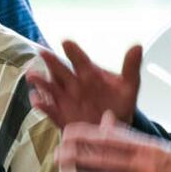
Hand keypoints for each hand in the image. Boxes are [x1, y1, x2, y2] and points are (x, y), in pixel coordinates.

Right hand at [27, 40, 141, 128]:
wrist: (114, 128)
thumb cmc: (120, 104)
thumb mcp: (129, 87)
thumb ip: (131, 67)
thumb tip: (137, 46)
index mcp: (89, 73)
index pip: (80, 59)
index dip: (73, 51)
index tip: (66, 43)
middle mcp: (74, 83)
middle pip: (59, 69)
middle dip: (50, 61)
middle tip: (42, 52)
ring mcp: (65, 99)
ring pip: (50, 87)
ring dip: (40, 81)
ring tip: (33, 76)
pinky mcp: (61, 115)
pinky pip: (49, 109)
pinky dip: (42, 105)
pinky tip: (37, 101)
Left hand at [57, 111, 170, 171]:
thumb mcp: (155, 146)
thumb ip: (127, 135)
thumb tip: (105, 120)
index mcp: (142, 147)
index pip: (107, 137)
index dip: (83, 135)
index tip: (67, 133)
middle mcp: (137, 165)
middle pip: (99, 158)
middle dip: (74, 156)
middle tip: (57, 155)